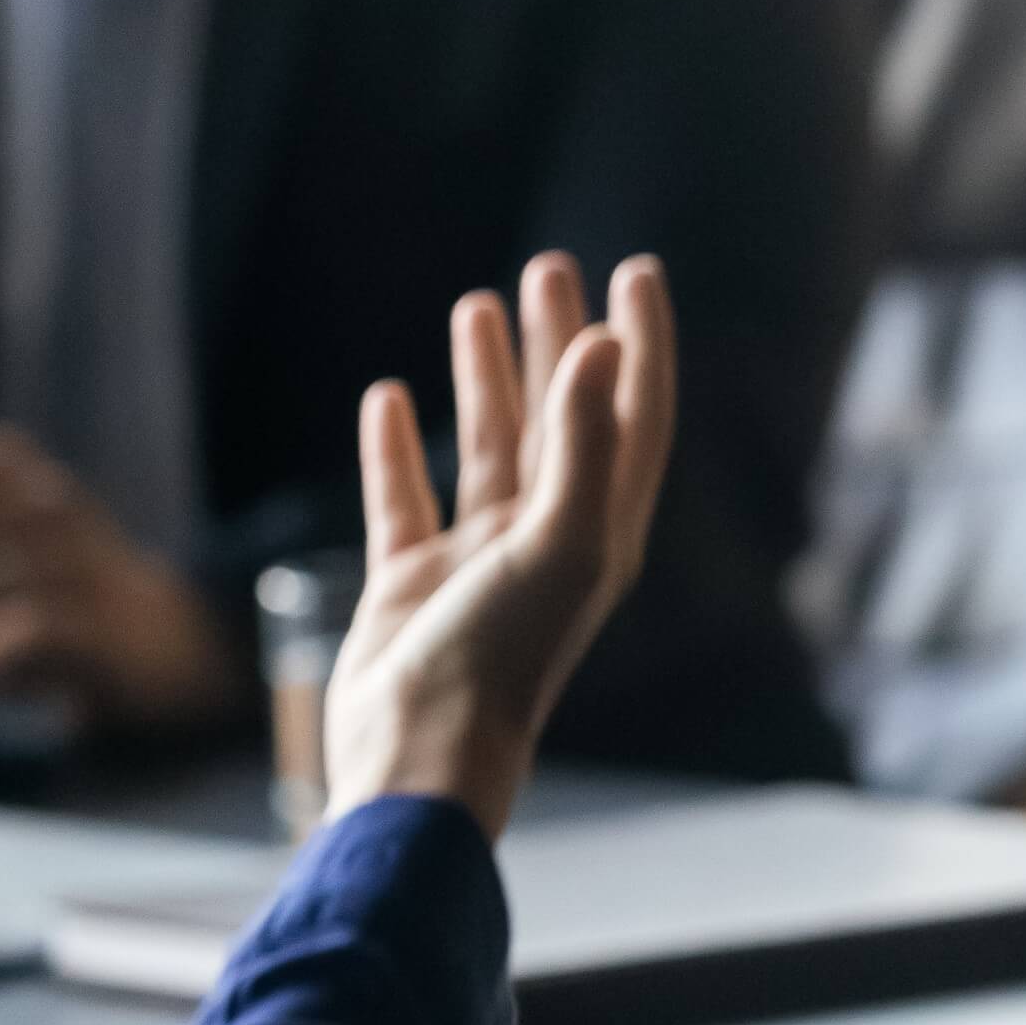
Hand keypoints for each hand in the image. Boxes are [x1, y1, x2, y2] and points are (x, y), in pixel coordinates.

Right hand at [322, 253, 676, 835]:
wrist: (419, 754)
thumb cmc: (500, 659)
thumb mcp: (559, 544)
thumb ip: (584, 445)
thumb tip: (601, 345)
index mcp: (602, 532)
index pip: (631, 416)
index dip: (639, 345)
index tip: (635, 271)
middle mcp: (548, 541)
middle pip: (562, 421)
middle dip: (559, 344)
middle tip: (549, 270)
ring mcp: (478, 562)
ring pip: (489, 450)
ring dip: (485, 380)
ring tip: (473, 307)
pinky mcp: (412, 584)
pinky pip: (407, 499)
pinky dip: (397, 448)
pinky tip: (386, 399)